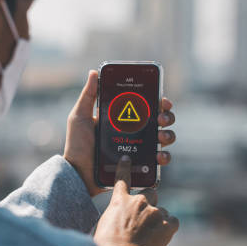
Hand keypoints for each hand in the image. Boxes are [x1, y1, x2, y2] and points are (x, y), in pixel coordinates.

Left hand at [64, 70, 176, 196]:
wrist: (78, 174)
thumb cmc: (77, 144)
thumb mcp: (80, 116)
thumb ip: (88, 95)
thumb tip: (94, 72)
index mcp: (124, 118)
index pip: (147, 106)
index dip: (159, 101)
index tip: (162, 100)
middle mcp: (135, 132)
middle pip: (160, 120)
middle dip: (167, 117)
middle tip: (160, 119)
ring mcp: (139, 149)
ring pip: (164, 139)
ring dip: (169, 135)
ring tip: (161, 136)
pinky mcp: (140, 165)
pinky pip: (159, 161)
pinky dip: (164, 157)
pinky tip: (159, 156)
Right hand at [94, 156, 178, 245]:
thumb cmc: (108, 245)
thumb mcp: (104, 224)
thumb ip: (116, 214)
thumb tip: (122, 218)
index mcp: (121, 200)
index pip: (123, 178)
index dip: (125, 168)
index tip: (127, 160)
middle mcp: (140, 201)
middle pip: (150, 192)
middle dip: (149, 202)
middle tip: (144, 217)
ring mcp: (155, 212)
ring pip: (161, 210)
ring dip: (157, 218)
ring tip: (149, 234)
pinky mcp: (168, 224)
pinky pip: (173, 220)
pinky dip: (169, 227)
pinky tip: (161, 236)